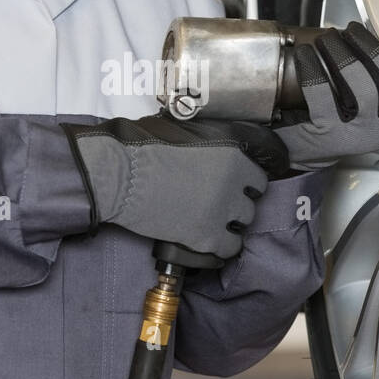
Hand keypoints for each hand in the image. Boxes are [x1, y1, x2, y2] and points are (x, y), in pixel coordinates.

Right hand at [62, 112, 290, 257]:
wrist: (120, 175)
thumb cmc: (143, 146)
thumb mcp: (186, 130)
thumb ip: (212, 141)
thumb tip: (220, 148)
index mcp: (232, 152)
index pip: (259, 175)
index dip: (244, 181)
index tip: (234, 185)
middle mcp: (233, 180)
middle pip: (251, 201)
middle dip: (236, 202)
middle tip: (216, 202)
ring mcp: (221, 209)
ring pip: (243, 224)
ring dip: (228, 223)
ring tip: (209, 220)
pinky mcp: (206, 236)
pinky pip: (229, 247)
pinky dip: (220, 246)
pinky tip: (207, 239)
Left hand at [274, 22, 378, 168]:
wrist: (294, 152)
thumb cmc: (328, 123)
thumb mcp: (360, 111)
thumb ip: (374, 84)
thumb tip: (372, 45)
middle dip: (369, 49)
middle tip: (349, 31)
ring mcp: (356, 134)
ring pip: (361, 88)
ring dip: (343, 55)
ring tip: (327, 39)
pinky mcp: (328, 134)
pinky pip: (323, 94)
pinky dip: (313, 69)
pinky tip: (304, 55)